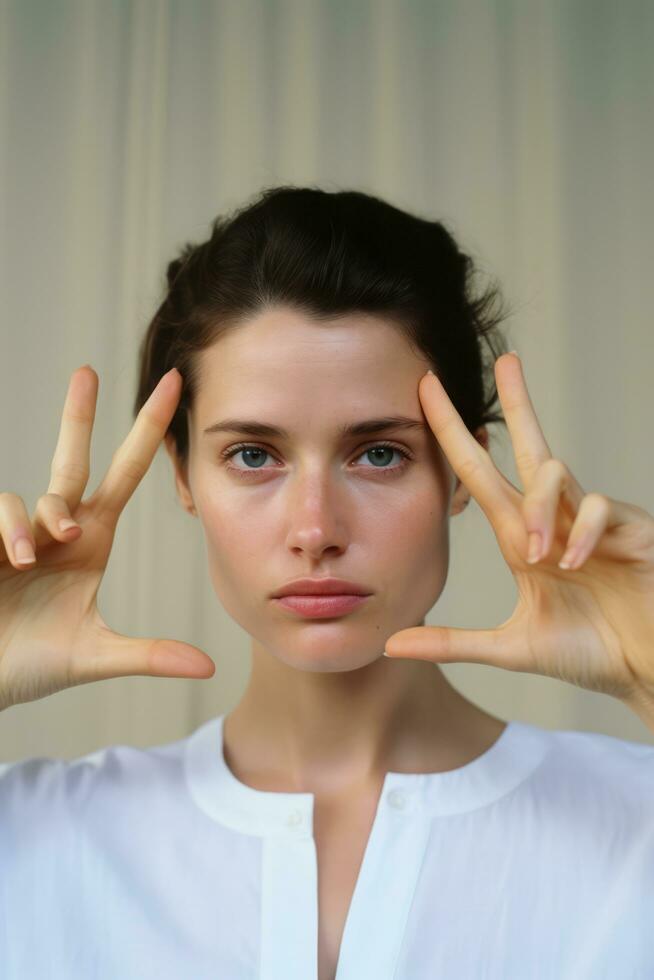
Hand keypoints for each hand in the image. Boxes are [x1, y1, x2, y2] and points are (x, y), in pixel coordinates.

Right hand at [0, 365, 213, 712]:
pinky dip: (8, 533)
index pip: (125, 473)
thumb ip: (149, 655)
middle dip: (79, 415)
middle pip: (72, 458)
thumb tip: (208, 668)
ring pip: (33, 498)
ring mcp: (17, 532)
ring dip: (36, 523)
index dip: (148, 432)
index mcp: (91, 540)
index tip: (170, 388)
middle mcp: (56, 527)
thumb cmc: (29, 666)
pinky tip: (10, 562)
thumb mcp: (94, 657)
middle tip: (89, 372)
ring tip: (28, 562)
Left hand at [384, 354, 653, 712]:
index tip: (429, 395)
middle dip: (517, 403)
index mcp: (524, 538)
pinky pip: (598, 508)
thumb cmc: (590, 652)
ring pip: (556, 474)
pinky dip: (581, 533)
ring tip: (538, 557)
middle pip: (531, 447)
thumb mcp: (512, 647)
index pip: (480, 476)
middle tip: (505, 360)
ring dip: (538, 509)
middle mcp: (556, 519)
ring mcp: (594, 521)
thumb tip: (392, 644)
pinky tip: (573, 564)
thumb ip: (454, 642)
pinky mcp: (632, 529)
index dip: (455, 436)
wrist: (647, 670)